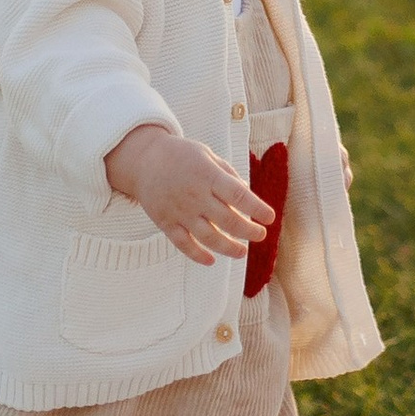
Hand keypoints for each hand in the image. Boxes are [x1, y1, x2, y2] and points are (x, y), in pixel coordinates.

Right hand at [103, 122, 274, 266]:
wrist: (144, 160)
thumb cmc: (182, 156)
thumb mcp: (207, 155)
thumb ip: (228, 175)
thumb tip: (247, 195)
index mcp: (208, 175)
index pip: (239, 196)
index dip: (257, 208)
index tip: (270, 218)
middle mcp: (196, 195)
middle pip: (228, 220)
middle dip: (248, 231)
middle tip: (260, 235)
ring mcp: (180, 211)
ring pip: (208, 237)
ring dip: (228, 248)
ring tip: (242, 252)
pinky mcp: (166, 223)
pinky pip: (184, 244)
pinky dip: (197, 255)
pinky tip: (211, 260)